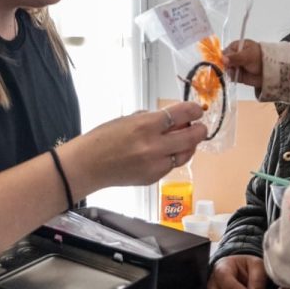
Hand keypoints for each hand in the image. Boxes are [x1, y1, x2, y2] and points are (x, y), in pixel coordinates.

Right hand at [61, 103, 206, 192]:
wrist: (88, 165)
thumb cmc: (103, 139)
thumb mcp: (128, 120)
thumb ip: (152, 118)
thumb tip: (173, 118)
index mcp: (146, 126)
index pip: (181, 115)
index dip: (193, 111)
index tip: (197, 110)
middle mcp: (154, 146)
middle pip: (191, 137)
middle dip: (200, 130)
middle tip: (201, 127)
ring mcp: (155, 165)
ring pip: (185, 155)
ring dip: (190, 146)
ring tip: (186, 140)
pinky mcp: (153, 178)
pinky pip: (171, 166)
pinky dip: (174, 158)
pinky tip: (168, 152)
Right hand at [223, 39, 262, 88]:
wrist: (271, 70)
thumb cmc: (260, 57)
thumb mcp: (247, 55)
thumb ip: (235, 58)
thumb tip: (222, 59)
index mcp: (236, 47)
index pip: (225, 52)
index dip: (222, 57)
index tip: (222, 62)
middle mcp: (234, 56)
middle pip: (223, 61)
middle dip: (223, 66)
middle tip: (227, 69)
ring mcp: (236, 66)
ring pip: (226, 69)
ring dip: (227, 72)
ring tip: (233, 72)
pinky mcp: (237, 75)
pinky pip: (230, 76)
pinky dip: (230, 77)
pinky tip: (233, 77)